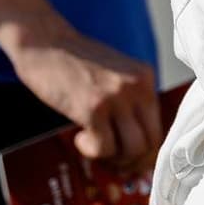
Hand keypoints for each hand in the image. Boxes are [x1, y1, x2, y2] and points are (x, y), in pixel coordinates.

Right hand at [5, 24, 161, 174]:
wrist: (44, 42)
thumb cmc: (74, 62)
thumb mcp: (115, 75)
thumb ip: (129, 102)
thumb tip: (138, 147)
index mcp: (145, 76)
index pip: (159, 127)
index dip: (145, 152)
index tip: (130, 160)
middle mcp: (137, 86)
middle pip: (150, 143)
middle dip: (132, 162)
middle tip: (112, 161)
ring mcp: (116, 97)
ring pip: (132, 149)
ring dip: (112, 159)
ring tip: (95, 148)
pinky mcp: (93, 108)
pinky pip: (104, 148)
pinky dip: (91, 151)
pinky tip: (80, 136)